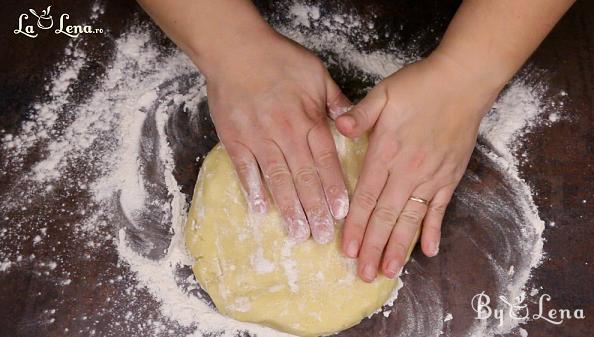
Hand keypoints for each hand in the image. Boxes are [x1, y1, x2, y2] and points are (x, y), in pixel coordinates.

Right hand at [204, 30, 351, 242]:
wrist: (235, 49)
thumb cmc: (278, 58)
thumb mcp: (317, 73)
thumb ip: (336, 100)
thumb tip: (352, 121)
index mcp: (308, 119)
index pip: (325, 160)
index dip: (334, 188)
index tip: (342, 213)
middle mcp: (286, 133)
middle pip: (304, 177)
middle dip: (315, 209)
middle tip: (323, 236)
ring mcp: (258, 138)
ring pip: (277, 179)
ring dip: (289, 208)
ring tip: (298, 233)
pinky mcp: (235, 139)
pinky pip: (245, 170)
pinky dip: (253, 190)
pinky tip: (261, 210)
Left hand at [336, 53, 501, 280]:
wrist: (463, 81)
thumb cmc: (419, 86)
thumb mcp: (383, 93)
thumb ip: (360, 114)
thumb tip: (339, 127)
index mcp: (387, 153)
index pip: (367, 197)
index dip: (355, 225)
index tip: (346, 250)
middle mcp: (408, 171)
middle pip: (387, 216)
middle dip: (373, 247)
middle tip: (364, 275)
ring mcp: (431, 177)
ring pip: (411, 219)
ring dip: (399, 247)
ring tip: (388, 271)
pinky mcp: (449, 177)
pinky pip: (440, 209)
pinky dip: (433, 230)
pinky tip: (428, 251)